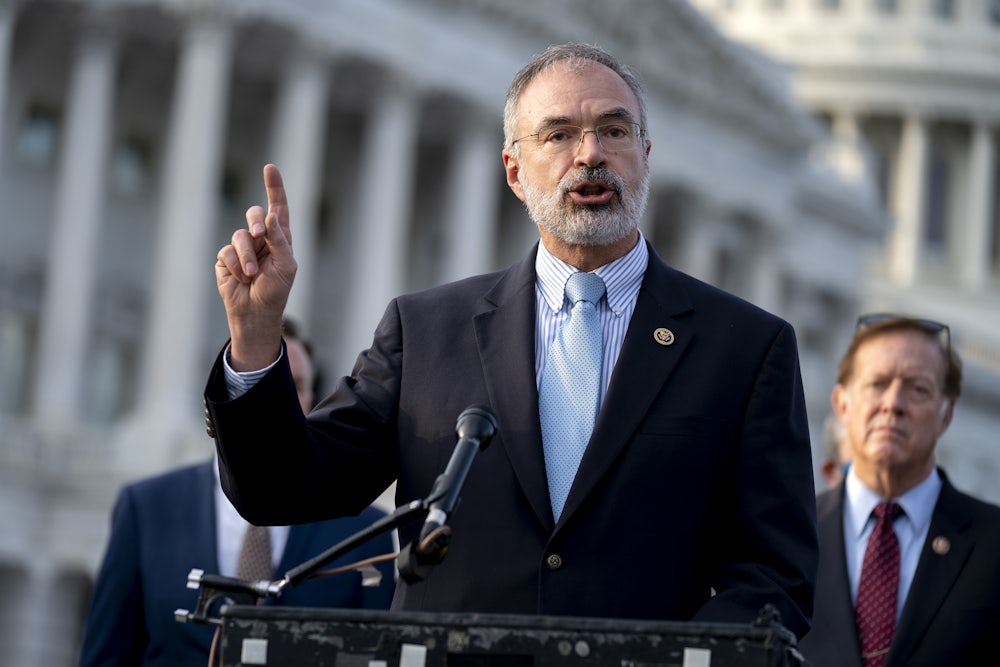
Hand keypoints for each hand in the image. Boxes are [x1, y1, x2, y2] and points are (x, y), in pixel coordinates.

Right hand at [215, 164, 296, 369]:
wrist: (256, 313)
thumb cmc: (276, 291)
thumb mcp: (286, 265)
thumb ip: (280, 240)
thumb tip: (271, 216)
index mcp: (280, 238)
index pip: (278, 208)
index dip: (274, 187)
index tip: (269, 167)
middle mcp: (261, 239)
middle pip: (254, 214)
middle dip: (256, 222)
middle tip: (260, 234)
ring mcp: (242, 248)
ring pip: (239, 236)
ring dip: (246, 257)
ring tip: (251, 274)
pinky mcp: (226, 259)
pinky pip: (227, 253)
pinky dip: (235, 267)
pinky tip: (241, 279)